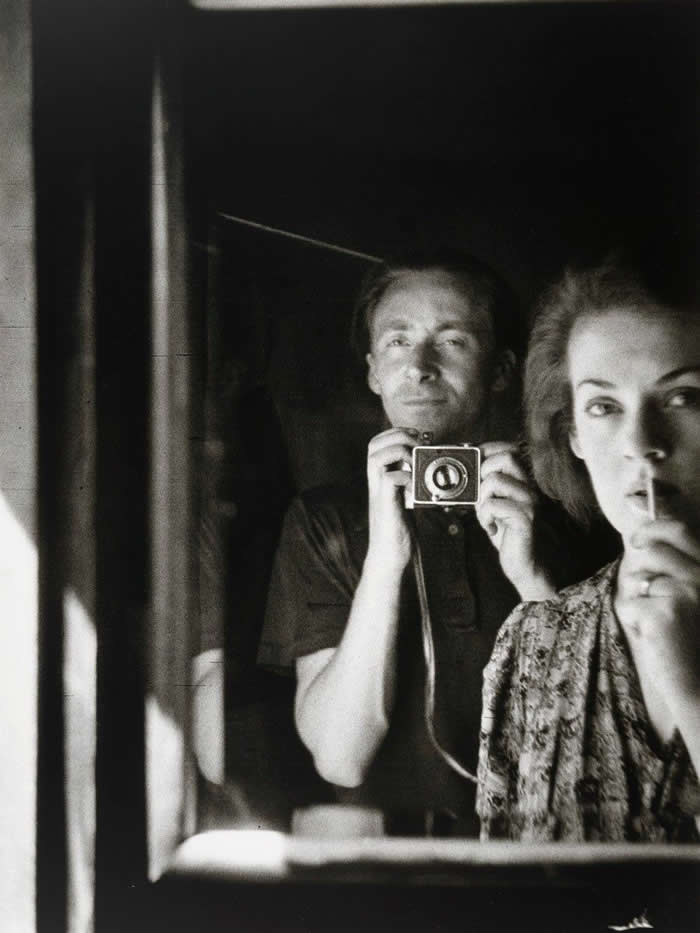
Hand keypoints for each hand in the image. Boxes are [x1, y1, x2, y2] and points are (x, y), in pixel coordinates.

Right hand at [366, 427, 416, 571]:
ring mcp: (378, 492)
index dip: (395, 434)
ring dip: (400, 450)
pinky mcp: (386, 504)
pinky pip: (390, 477)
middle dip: (397, 435)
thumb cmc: (399, 532)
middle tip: (418, 442)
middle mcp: (376, 483)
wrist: (390, 558)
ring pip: (377, 456)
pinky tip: (418, 481)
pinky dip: (406, 473)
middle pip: (374, 445)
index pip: (378, 445)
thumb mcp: (406, 503)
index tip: (416, 437)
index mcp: (380, 480)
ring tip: (416, 459)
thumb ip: (411, 486)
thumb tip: (428, 474)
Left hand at [475, 441, 553, 599]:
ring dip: (481, 499)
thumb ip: (483, 487)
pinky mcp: (525, 518)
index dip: (487, 450)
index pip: (508, 450)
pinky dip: (485, 517)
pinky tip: (492, 528)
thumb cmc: (507, 534)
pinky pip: (494, 505)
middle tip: (480, 495)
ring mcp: (530, 502)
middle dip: (483, 473)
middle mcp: (529, 488)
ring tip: (486, 516)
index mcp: (522, 482)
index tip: (472, 458)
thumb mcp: (492, 505)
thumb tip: (465, 470)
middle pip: (506, 458)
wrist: (524, 563)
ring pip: (495, 480)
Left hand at [616, 516, 699, 707]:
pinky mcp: (665, 612)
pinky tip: (654, 637)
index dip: (654, 527)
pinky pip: (629, 604)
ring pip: (638, 579)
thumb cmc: (693, 642)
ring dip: (637, 598)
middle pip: (654, 549)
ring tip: (656, 621)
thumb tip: (642, 539)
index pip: (681, 530)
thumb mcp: (694, 598)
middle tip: (632, 563)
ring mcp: (687, 592)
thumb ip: (678, 570)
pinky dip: (633, 621)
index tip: (639, 536)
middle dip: (637, 555)